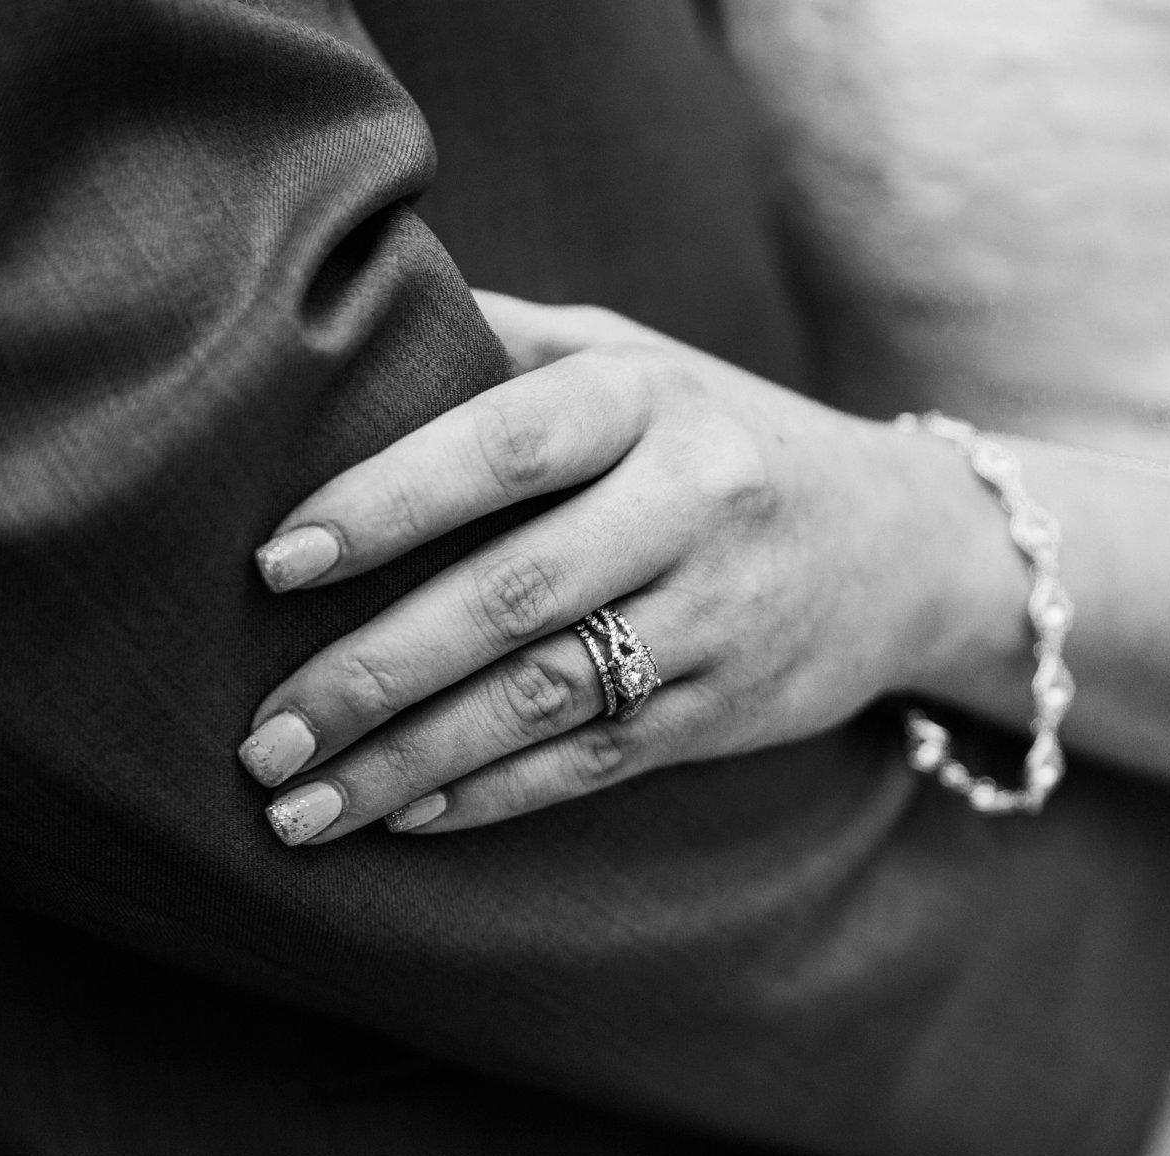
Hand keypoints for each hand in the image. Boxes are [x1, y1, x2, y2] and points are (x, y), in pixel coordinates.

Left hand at [238, 291, 1019, 842]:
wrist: (906, 547)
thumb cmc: (728, 436)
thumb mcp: (640, 359)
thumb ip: (512, 344)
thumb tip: (345, 325)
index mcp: (649, 402)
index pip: (503, 449)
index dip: (386, 503)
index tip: (273, 564)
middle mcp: (692, 506)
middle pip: (513, 597)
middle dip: (373, 672)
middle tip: (263, 735)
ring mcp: (718, 616)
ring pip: (548, 698)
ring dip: (413, 760)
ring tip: (300, 804)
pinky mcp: (728, 708)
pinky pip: (597, 761)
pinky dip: (496, 794)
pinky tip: (410, 815)